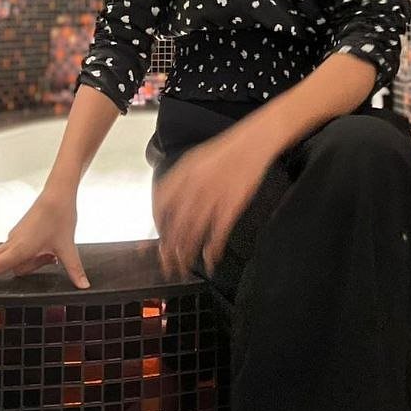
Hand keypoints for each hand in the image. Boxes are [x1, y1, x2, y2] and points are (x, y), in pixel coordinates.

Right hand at [0, 190, 89, 288]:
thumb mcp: (68, 247)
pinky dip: (31, 256)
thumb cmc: (61, 219)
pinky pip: (20, 250)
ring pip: (13, 258)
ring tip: (53, 257)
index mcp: (20, 249)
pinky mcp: (20, 232)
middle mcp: (13, 243)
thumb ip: (74, 269)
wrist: (59, 193)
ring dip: (29, 264)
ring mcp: (15, 237)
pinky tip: (50, 254)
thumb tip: (84, 287)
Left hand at [153, 118, 277, 278]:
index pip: (161, 205)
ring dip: (187, 253)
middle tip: (167, 264)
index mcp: (183, 174)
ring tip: (184, 267)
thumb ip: (178, 180)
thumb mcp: (194, 160)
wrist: (252, 143)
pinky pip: (218, 233)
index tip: (159, 237)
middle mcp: (194, 187)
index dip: (158, 225)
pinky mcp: (232, 206)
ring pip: (194, 233)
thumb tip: (166, 202)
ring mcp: (213, 198)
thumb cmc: (225, 151)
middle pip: (175, 225)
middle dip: (169, 249)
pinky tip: (210, 259)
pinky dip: (213, 249)